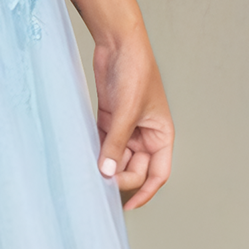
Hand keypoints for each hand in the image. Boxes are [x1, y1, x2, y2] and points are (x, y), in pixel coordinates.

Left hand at [92, 27, 172, 209]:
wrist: (118, 42)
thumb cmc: (135, 70)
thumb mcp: (127, 112)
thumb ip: (117, 143)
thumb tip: (107, 172)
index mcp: (162, 134)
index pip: (158, 173)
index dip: (145, 192)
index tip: (128, 206)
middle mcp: (146, 133)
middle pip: (135, 168)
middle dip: (121, 177)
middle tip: (101, 183)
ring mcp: (127, 126)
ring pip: (118, 156)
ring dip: (107, 165)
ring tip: (91, 173)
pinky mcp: (110, 117)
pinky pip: (105, 142)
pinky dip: (97, 150)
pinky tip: (86, 157)